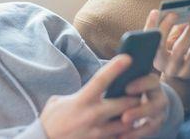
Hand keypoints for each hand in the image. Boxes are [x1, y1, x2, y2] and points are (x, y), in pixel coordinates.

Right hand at [40, 55, 167, 138]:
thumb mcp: (58, 102)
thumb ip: (77, 95)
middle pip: (123, 104)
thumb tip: (89, 90)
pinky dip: (124, 134)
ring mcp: (97, 133)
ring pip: (126, 124)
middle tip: (138, 95)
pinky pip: (119, 138)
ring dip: (132, 118)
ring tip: (133, 114)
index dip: (115, 67)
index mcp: (81, 101)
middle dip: (134, 99)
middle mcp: (92, 116)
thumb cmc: (51, 122)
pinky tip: (123, 130)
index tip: (127, 58)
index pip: (101, 80)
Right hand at [146, 10, 189, 78]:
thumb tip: (182, 15)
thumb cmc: (174, 52)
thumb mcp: (169, 41)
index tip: (155, 11)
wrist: (182, 74)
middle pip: (161, 44)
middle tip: (175, 14)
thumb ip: (173, 29)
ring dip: (187, 33)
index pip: (147, 37)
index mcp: (151, 52)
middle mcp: (160, 62)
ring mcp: (173, 68)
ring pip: (180, 49)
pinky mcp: (187, 71)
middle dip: (167, 27)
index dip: (150, 25)